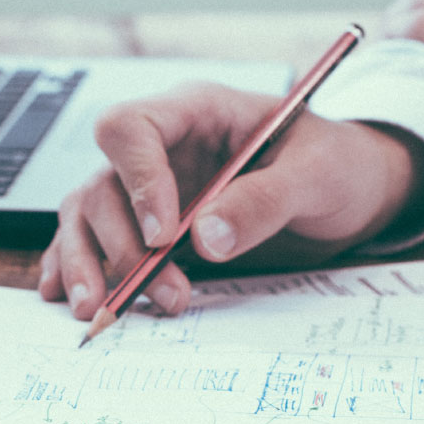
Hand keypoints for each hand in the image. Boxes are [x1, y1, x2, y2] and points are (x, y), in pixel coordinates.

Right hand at [38, 83, 423, 318]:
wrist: (353, 192)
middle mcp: (163, 147)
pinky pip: (95, 240)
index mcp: (197, 112)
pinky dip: (78, 267)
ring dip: (90, 264)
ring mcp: (151, 187)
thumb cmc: (337, 166)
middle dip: (122, 244)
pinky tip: (70, 297)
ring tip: (100, 311)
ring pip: (88, 215)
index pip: (131, 128)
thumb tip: (205, 238)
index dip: (137, 181)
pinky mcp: (150, 225)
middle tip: (164, 292)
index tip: (164, 235)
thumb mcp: (317, 175)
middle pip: (102, 183)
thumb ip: (264, 201)